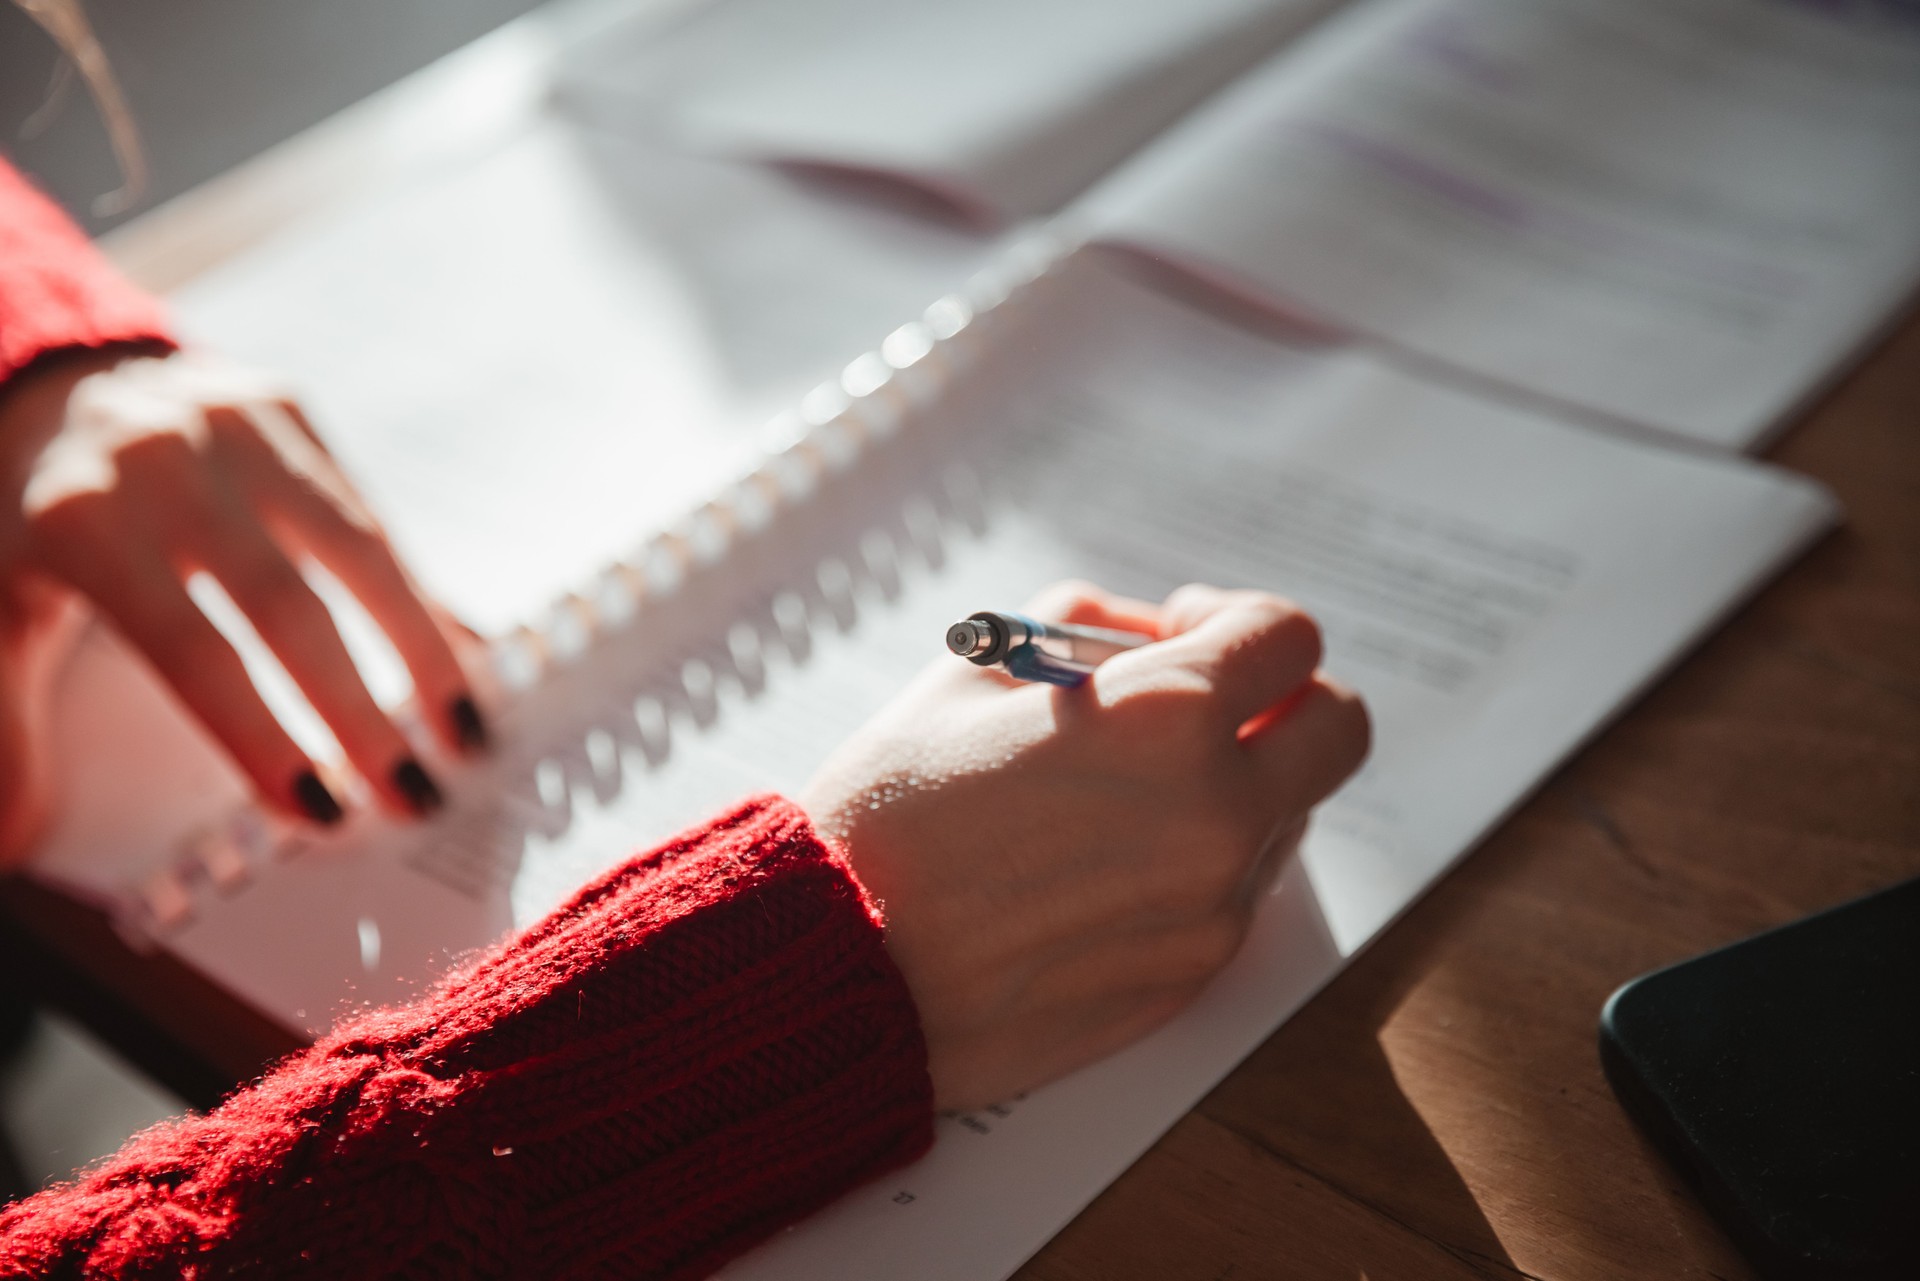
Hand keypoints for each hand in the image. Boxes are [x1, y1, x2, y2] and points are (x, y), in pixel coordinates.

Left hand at [0, 348, 486, 861]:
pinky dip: (418, 595)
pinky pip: (370, 515)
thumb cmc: (38, 525)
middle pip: (284, 604)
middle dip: (359, 709)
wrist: (53, 384)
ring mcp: (232, 425)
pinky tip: (459, 660)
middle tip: (413, 795)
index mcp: (79, 521)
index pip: (190, 647)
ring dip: (421, 651)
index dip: (261, 732)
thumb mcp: (0, 616)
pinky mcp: (287, 407)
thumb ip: (9, 724)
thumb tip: (10, 842)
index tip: (322, 808)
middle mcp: (161, 461)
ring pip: (355, 548)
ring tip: (464, 734)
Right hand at [804, 580, 1368, 1109]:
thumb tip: (1149, 635)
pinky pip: (1236, 894)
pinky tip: (1102, 864)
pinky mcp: (1193, 975)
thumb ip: (1082, 623)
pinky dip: (1199, 862)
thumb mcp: (971, 668)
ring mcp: (1215, 904)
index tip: (1187, 633)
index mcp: (1170, 716)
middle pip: (1338, 728)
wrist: (839, 966)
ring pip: (1290, 815)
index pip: (1289, 637)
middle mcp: (1218, 810)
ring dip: (1241, 784)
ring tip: (1128, 791)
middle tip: (1209, 705)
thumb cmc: (889, 809)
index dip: (1239, 620)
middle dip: (1287, 700)